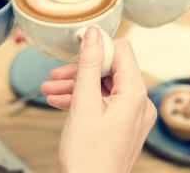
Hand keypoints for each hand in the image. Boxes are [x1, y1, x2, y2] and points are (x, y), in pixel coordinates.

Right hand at [41, 27, 156, 172]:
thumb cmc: (88, 156)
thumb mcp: (83, 103)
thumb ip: (89, 64)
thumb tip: (94, 34)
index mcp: (135, 94)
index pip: (121, 51)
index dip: (97, 47)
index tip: (74, 48)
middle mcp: (140, 103)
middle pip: (110, 70)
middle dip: (80, 71)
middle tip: (54, 76)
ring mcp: (134, 116)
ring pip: (104, 87)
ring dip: (77, 86)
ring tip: (49, 91)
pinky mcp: (125, 126)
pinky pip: (105, 103)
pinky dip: (85, 101)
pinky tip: (60, 102)